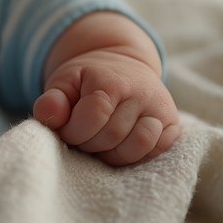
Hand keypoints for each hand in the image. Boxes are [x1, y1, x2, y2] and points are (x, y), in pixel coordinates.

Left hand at [34, 48, 179, 165]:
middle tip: (82, 136)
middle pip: (112, 135)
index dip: (74, 130)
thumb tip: (49, 116)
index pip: (93, 116)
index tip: (66, 130)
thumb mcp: (65, 81)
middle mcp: (142, 93)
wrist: (124, 67)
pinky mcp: (173, 125)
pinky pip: (156, 151)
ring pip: (137, 147)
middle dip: (89, 144)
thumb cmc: (89, 79)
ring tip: (100, 143)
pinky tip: (119, 145)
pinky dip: (134, 156)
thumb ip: (52, 100)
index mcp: (112, 80)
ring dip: (112, 154)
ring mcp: (161, 109)